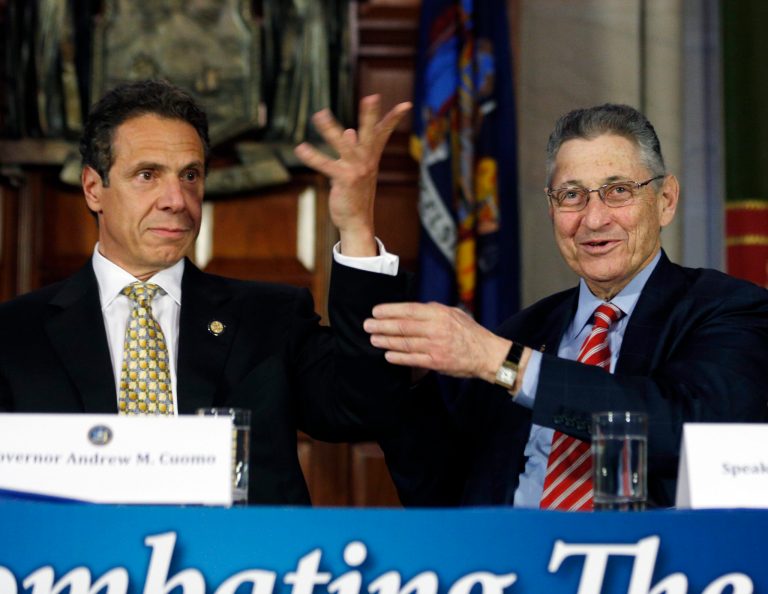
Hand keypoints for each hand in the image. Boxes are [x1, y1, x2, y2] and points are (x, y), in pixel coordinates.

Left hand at [294, 95, 410, 256]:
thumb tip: (348, 131)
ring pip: (343, 145)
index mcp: (371, 157)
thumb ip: (353, 149)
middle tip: (372, 97)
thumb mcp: (357, 170)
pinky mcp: (343, 180)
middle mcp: (366, 161)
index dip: (394, 119)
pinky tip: (301, 148)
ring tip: (320, 114)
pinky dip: (312, 156)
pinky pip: (326, 165)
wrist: (357, 221)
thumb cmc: (356, 194)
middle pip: (370, 134)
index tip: (406, 105)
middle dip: (370, 116)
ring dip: (330, 129)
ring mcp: (356, 170)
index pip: (383, 134)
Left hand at [364, 302, 512, 381]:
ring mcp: (435, 346)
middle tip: (367, 325)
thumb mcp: (454, 313)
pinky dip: (397, 357)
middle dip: (382, 325)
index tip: (376, 311)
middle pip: (403, 326)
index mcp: (440, 314)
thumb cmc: (469, 332)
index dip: (390, 310)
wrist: (487, 354)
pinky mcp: (435, 362)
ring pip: (404, 343)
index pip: (409, 310)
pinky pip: (412, 359)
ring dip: (386, 341)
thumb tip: (412, 309)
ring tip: (373, 338)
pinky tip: (387, 354)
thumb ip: (433, 310)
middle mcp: (436, 329)